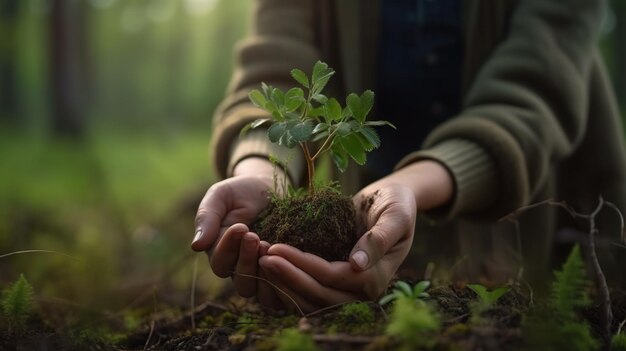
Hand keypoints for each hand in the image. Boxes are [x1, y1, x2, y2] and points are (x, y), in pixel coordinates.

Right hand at [191, 158, 285, 306]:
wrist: (271, 187)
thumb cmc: (242, 191)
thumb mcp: (221, 196)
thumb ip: (207, 217)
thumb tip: (196, 246)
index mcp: (220, 252)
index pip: (220, 263)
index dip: (228, 249)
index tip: (241, 227)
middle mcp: (239, 267)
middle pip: (241, 282)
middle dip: (247, 260)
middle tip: (255, 236)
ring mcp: (262, 272)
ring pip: (262, 290)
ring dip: (265, 272)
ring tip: (269, 246)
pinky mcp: (282, 272)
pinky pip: (282, 290)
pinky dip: (283, 279)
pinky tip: (287, 257)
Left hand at [258, 183, 416, 312]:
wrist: (393, 201)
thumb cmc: (397, 203)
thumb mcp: (396, 214)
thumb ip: (380, 238)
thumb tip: (358, 265)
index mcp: (375, 279)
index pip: (331, 277)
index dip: (302, 265)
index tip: (275, 248)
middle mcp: (361, 292)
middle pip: (317, 295)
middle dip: (287, 277)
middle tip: (260, 257)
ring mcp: (347, 290)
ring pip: (309, 299)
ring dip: (283, 283)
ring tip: (259, 261)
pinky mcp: (335, 282)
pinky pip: (308, 290)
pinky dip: (287, 282)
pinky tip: (267, 264)